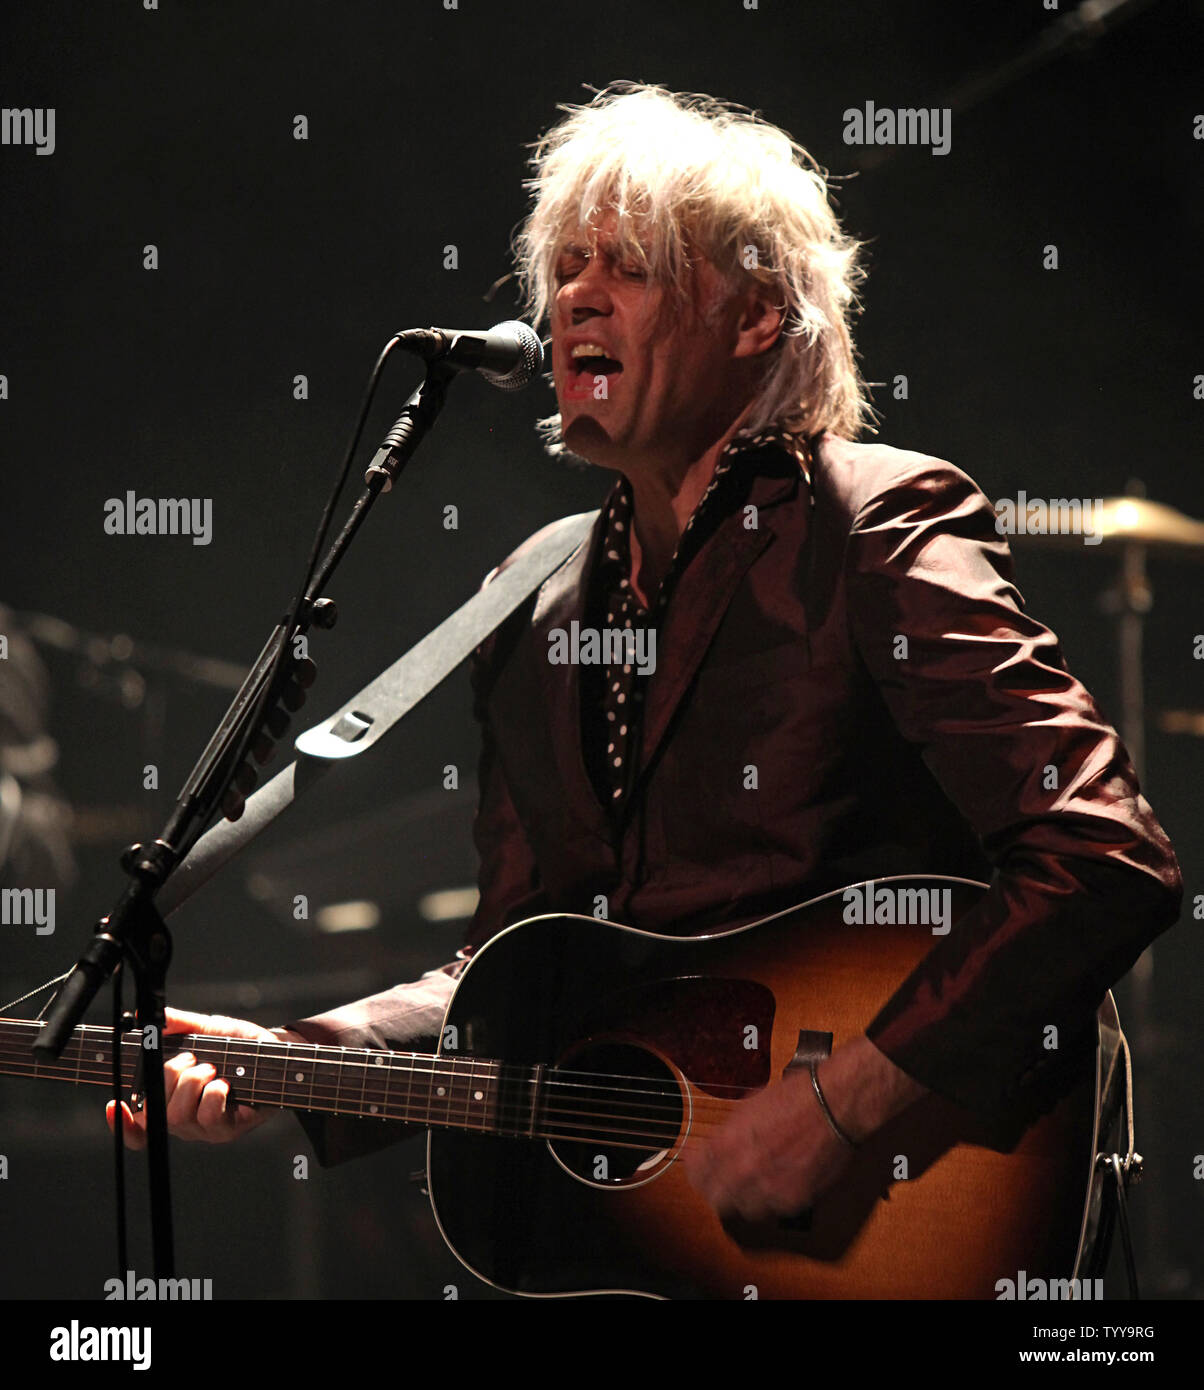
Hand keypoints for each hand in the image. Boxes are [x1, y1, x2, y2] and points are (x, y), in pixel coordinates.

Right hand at [104, 1007, 302, 1148]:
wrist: (277, 1052)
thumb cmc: (239, 1045)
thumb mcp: (205, 1029)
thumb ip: (176, 1024)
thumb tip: (144, 1014)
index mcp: (172, 1101)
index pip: (139, 1127)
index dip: (121, 1124)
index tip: (114, 1104)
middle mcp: (185, 1120)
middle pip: (156, 1111)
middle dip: (170, 1076)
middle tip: (192, 1059)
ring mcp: (206, 1128)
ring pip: (178, 1116)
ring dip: (193, 1083)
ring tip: (212, 1067)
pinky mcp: (229, 1130)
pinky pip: (208, 1118)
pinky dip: (213, 1095)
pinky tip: (224, 1083)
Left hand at [683, 1035, 925, 1221]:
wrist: (834, 1104)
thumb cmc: (794, 1097)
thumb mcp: (748, 1107)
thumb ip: (729, 1134)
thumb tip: (716, 1147)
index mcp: (726, 1144)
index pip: (696, 1174)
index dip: (696, 1171)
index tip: (698, 1166)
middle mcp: (743, 1172)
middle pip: (715, 1199)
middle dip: (715, 1190)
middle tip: (720, 1181)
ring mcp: (768, 1190)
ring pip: (743, 1210)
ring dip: (743, 1198)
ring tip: (749, 1184)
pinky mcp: (794, 1201)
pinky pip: (773, 1210)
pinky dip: (771, 1201)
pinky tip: (774, 1185)